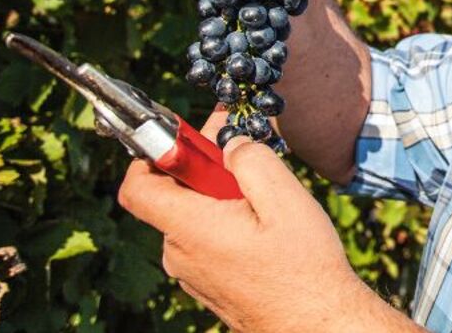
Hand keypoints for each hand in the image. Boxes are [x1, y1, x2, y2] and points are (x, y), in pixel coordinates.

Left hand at [117, 108, 416, 331]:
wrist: (315, 323)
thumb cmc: (303, 267)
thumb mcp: (286, 200)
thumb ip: (252, 161)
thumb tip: (230, 143)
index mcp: (190, 228)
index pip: (137, 186)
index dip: (151, 153)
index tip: (184, 137)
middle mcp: (180, 252)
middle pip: (172, 196)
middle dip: (204, 168)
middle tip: (244, 151)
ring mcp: (192, 272)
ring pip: (193, 217)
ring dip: (219, 196)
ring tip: (266, 194)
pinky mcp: (207, 283)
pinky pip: (205, 239)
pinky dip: (225, 221)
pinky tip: (265, 224)